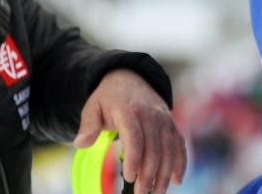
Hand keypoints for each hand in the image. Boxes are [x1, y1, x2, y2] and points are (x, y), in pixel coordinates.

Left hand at [74, 69, 186, 193]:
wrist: (131, 78)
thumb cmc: (109, 98)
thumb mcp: (93, 106)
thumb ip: (88, 126)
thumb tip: (80, 144)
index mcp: (128, 110)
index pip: (134, 136)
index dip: (134, 158)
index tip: (129, 177)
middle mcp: (150, 115)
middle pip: (154, 147)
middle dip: (149, 173)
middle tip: (141, 193)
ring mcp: (164, 119)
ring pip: (169, 149)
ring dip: (165, 173)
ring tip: (157, 193)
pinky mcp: (171, 124)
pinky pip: (179, 144)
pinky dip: (180, 162)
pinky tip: (177, 180)